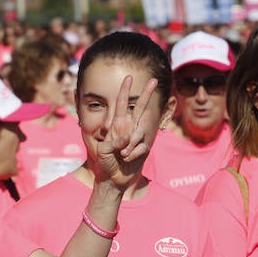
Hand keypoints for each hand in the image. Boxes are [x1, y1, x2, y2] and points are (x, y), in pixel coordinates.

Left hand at [94, 75, 158, 189]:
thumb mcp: (103, 150)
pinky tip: (127, 160)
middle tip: (154, 80)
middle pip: (141, 108)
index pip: (122, 105)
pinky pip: (142, 147)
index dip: (125, 91)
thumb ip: (114, 142)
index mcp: (116, 125)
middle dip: (147, 94)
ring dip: (131, 145)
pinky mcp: (144, 148)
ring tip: (121, 155)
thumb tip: (128, 137)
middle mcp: (128, 128)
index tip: (128, 77)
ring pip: (141, 132)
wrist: (112, 178)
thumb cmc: (104, 163)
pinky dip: (133, 154)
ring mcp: (137, 137)